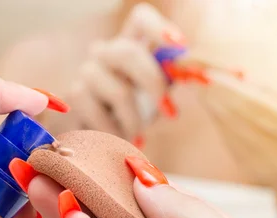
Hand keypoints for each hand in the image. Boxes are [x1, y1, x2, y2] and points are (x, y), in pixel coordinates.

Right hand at [64, 3, 183, 144]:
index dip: (158, 27)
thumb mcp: (154, 97)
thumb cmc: (129, 115)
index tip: (180, 46)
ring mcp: (87, 72)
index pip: (140, 19)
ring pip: (118, 91)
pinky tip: (117, 138)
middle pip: (127, 52)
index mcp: (130, 46)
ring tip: (137, 134)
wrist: (92, 139)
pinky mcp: (75, 95)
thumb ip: (171, 82)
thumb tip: (201, 78)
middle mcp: (106, 53)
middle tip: (168, 111)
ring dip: (133, 119)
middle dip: (153, 83)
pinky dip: (113, 130)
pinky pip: (98, 113)